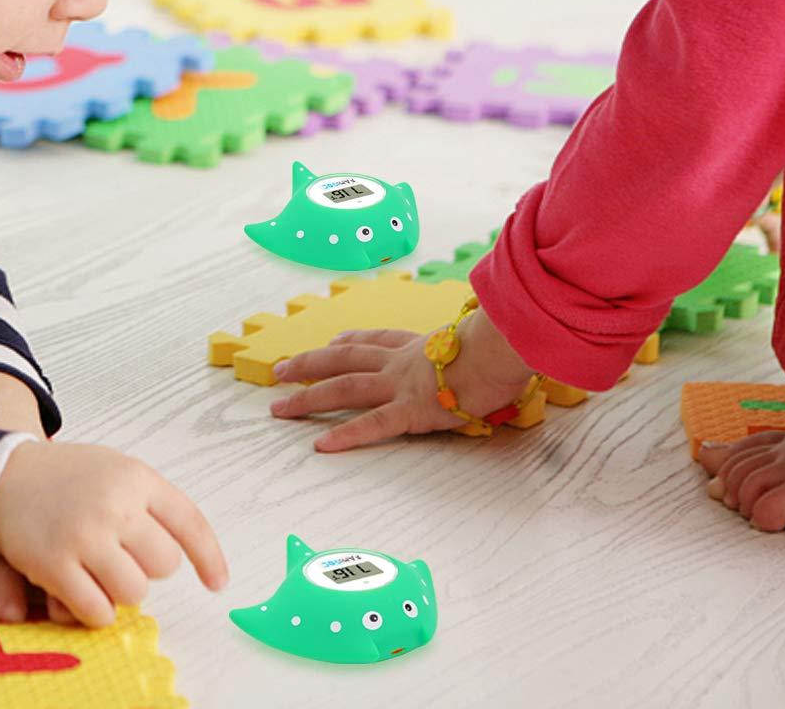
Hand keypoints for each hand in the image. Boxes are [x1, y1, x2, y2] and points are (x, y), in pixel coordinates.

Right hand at [0, 441, 227, 627]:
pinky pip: (97, 611)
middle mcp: (117, 505)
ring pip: (134, 592)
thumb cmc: (67, 477)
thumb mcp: (116, 469)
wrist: (1, 474)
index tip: (218, 583)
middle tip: (123, 558)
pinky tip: (81, 592)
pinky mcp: (55, 565)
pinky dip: (95, 611)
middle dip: (148, 569)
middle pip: (164, 565)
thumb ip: (151, 502)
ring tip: (100, 571)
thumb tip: (186, 552)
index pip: (190, 522)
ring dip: (121, 591)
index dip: (209, 557)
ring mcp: (86, 535)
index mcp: (137, 478)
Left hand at [269, 308, 534, 451]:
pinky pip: (372, 424)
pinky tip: (321, 445)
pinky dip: (346, 435)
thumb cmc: (501, 344)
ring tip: (279, 408)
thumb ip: (472, 346)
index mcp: (420, 345)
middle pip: (345, 359)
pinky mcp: (412, 410)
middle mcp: (403, 361)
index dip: (350, 340)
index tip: (332, 340)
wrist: (505, 348)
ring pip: (345, 388)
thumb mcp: (479, 339)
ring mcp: (403, 384)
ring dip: (308, 397)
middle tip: (280, 371)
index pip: (376, 340)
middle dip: (309, 364)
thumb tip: (489, 347)